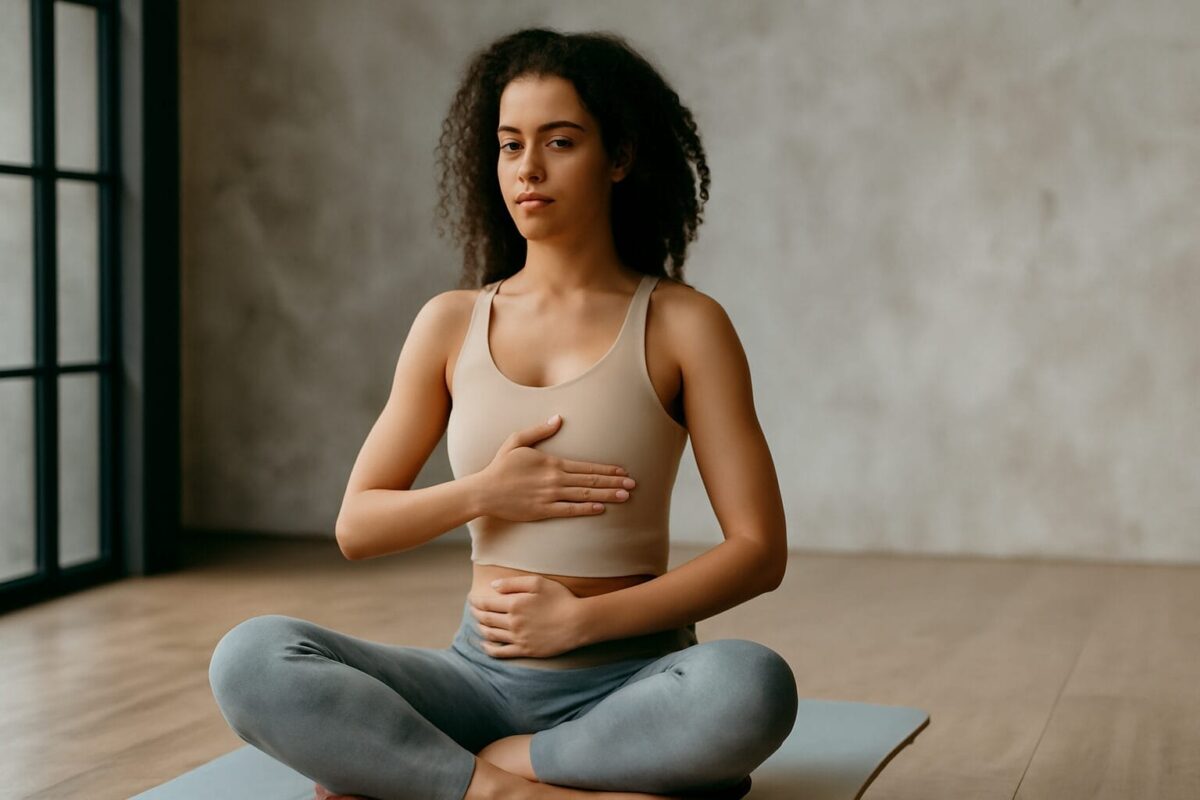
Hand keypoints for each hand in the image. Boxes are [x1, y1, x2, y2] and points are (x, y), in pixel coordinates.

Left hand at [467, 575, 586, 657]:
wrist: (577, 622)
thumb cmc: (560, 598)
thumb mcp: (538, 583)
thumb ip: (513, 583)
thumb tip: (493, 586)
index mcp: (514, 604)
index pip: (487, 603)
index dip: (476, 601)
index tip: (472, 598)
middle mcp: (513, 622)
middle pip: (486, 619)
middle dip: (476, 613)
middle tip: (472, 609)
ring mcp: (518, 638)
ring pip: (491, 634)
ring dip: (480, 628)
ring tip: (478, 623)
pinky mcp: (525, 650)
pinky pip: (501, 652)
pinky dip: (489, 649)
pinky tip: (485, 645)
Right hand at [477, 414, 635, 521]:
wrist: (484, 491)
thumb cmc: (500, 466)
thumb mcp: (517, 441)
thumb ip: (540, 430)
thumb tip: (559, 418)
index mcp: (551, 462)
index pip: (586, 466)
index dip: (607, 469)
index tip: (623, 471)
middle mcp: (554, 479)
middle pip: (590, 480)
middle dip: (614, 482)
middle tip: (633, 485)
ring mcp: (550, 496)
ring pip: (584, 495)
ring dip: (607, 495)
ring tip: (625, 496)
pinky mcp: (543, 511)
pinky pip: (570, 510)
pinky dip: (586, 509)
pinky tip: (601, 508)